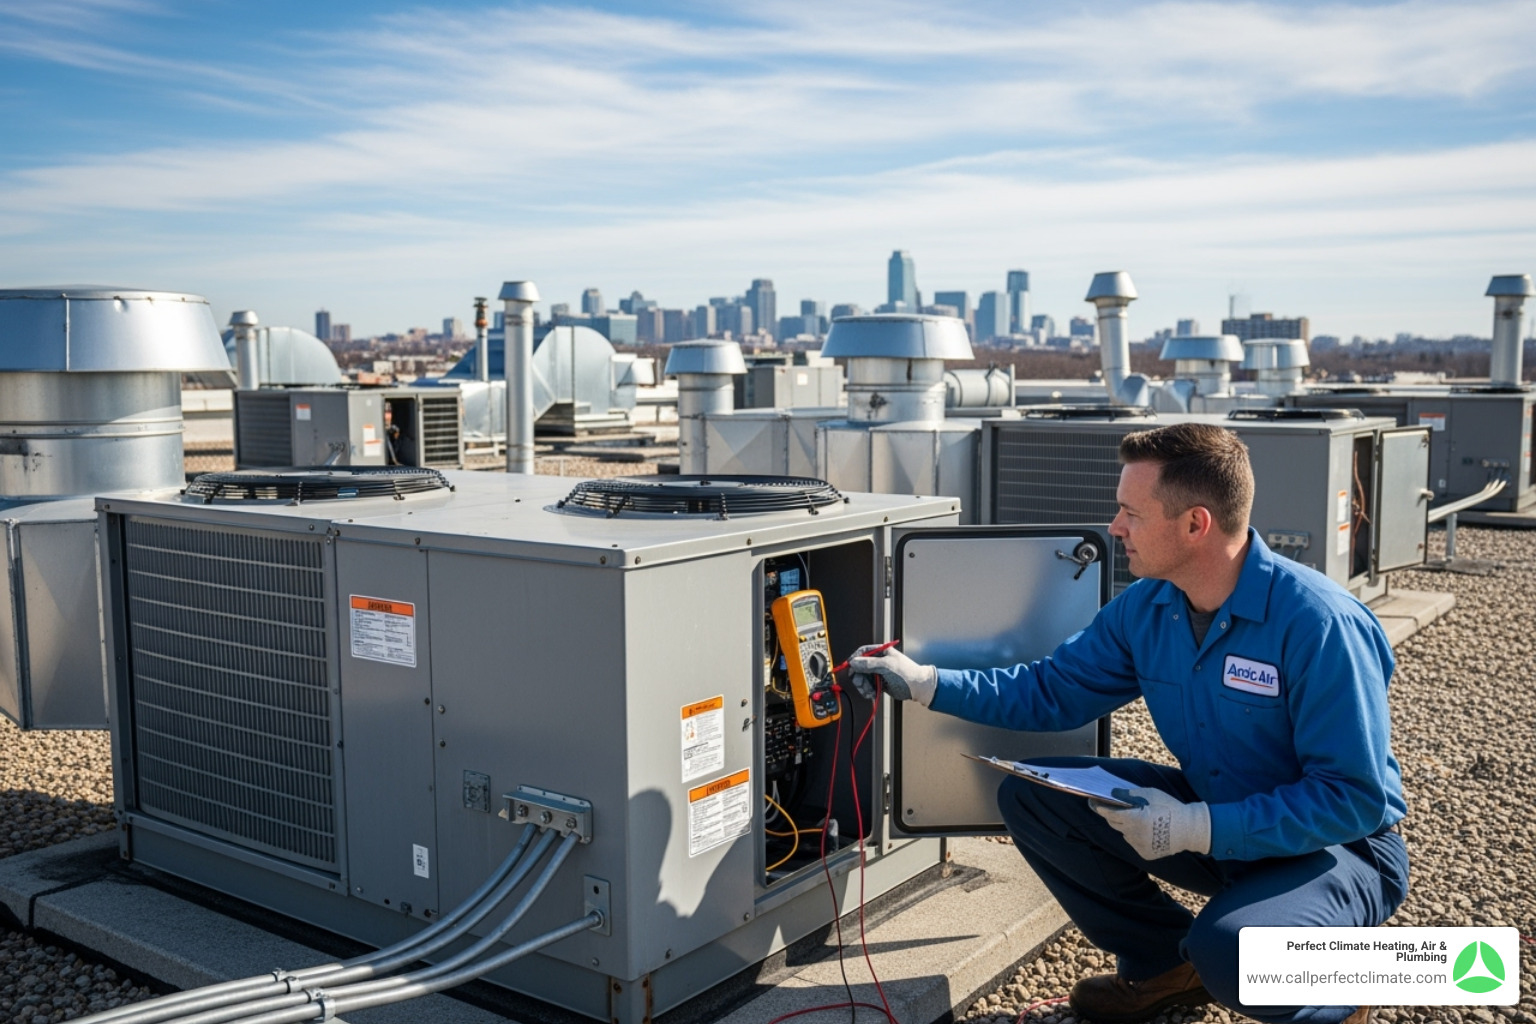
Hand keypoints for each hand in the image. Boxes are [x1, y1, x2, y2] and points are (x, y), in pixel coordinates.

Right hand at [845, 645, 936, 705]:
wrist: (918, 687)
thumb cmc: (907, 673)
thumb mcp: (886, 666)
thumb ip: (868, 664)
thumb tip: (854, 662)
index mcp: (881, 652)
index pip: (862, 652)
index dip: (854, 659)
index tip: (850, 668)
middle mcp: (879, 661)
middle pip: (860, 667)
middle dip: (859, 677)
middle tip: (860, 684)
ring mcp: (879, 672)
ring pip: (863, 678)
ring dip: (863, 686)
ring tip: (869, 691)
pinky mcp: (880, 683)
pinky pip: (868, 686)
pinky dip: (868, 690)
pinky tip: (872, 693)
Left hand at [1092, 787, 1210, 859]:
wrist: (1191, 829)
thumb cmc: (1170, 807)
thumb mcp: (1150, 794)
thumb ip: (1129, 794)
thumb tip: (1112, 793)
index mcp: (1135, 819)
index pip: (1109, 813)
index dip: (1098, 807)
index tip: (1091, 802)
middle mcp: (1134, 835)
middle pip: (1114, 824)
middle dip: (1113, 815)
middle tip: (1117, 807)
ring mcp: (1139, 846)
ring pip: (1124, 834)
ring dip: (1127, 826)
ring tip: (1141, 818)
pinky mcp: (1145, 854)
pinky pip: (1134, 843)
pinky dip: (1137, 836)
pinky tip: (1149, 830)